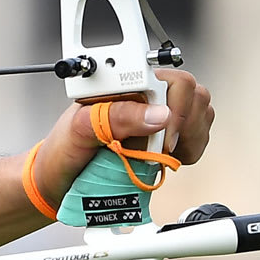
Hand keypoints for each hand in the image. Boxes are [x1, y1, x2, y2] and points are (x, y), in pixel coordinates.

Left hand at [30, 68, 213, 209]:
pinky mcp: (166, 138)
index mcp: (125, 85)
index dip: (175, 107)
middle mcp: (146, 97)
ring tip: (157, 152)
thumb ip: (116, 116)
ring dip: (187, 138)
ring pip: (201, 114)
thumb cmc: (63, 150)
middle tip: (158, 147)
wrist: (58, 180)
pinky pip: (197, 137)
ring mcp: (158, 117)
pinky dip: (189, 151)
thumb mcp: (79, 129)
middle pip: (194, 94)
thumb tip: (159, 114)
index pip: (172, 80)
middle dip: (184, 124)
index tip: (161, 135)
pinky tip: (163, 158)